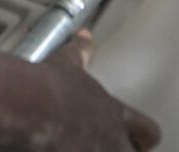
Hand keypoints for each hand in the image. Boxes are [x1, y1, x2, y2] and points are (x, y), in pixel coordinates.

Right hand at [9, 32, 159, 150]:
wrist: (30, 106)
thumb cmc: (49, 87)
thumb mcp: (67, 63)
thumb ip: (79, 52)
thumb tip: (85, 37)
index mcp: (114, 114)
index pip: (148, 132)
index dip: (143, 137)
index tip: (139, 140)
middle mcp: (112, 140)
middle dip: (125, 149)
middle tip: (105, 145)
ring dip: (95, 151)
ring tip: (77, 146)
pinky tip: (56, 149)